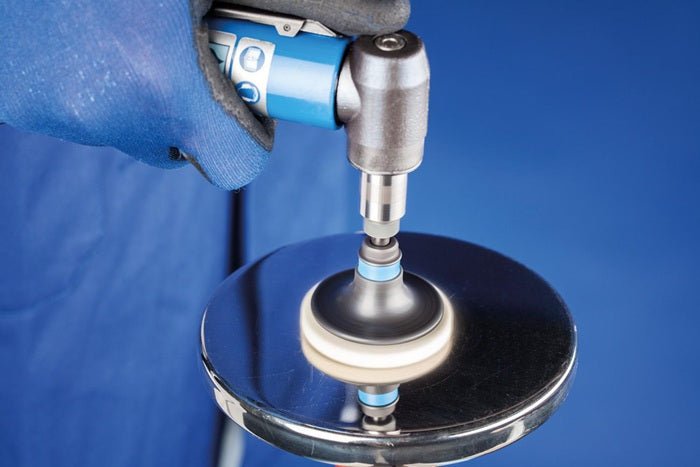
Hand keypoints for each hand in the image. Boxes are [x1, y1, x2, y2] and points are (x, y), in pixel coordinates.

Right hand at [0, 0, 409, 189]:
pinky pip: (84, 110)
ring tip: (132, 34)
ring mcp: (49, 110)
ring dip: (144, 92)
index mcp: (157, 80)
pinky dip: (98, 81)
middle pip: (182, 150)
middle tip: (186, 53)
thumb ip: (304, 2)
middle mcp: (101, 112)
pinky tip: (91, 34)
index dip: (250, 138)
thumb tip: (392, 15)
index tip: (252, 105)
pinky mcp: (14, 100)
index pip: (235, 167)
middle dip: (194, 109)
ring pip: (130, 127)